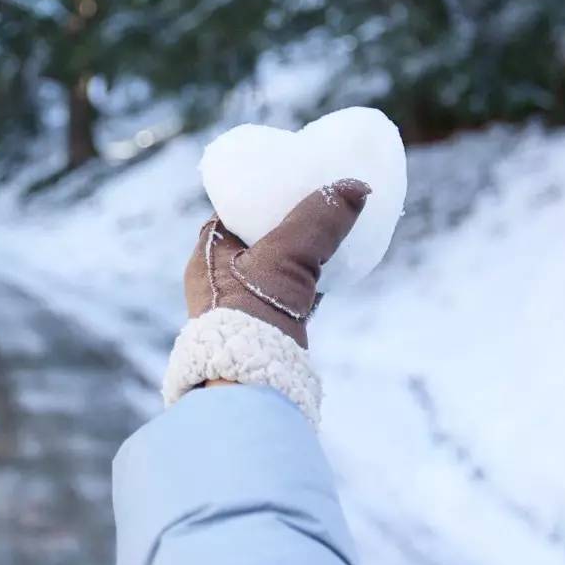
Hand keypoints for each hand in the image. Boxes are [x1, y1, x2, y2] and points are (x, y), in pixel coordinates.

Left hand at [183, 179, 370, 348]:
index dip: (264, 194)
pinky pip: (281, 294)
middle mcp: (214, 277)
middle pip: (256, 237)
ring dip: (295, 256)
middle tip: (317, 211)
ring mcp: (234, 305)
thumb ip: (320, 219)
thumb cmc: (255, 309)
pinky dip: (301, 282)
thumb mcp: (288, 253)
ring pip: (270, 267)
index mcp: (208, 250)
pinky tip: (324, 278)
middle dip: (285, 225)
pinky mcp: (256, 329)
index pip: (236, 209)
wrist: (250, 379)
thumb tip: (357, 187)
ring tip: (327, 240)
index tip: (293, 185)